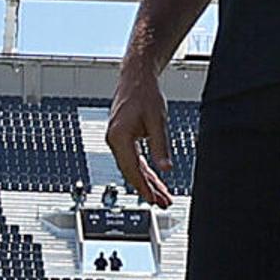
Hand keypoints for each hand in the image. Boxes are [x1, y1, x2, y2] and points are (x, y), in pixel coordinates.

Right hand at [107, 71, 176, 205]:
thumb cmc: (144, 94)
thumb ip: (160, 147)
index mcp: (119, 137)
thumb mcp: (157, 121)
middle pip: (131, 172)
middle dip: (147, 189)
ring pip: (132, 167)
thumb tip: (165, 168)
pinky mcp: (123, 138)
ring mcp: (117, 139)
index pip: (131, 169)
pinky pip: (133, 159)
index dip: (143, 187)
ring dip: (147, 181)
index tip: (152, 199)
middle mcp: (114, 140)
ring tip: (161, 195)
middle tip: (161, 202)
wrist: (136, 78)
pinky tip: (154, 179)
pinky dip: (144, 170)